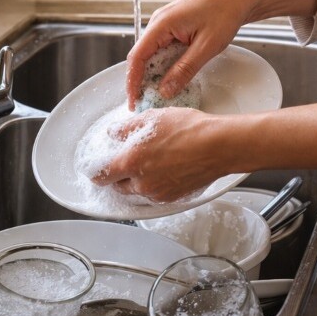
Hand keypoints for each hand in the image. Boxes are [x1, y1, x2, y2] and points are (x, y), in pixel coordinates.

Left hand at [92, 107, 231, 202]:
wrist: (219, 146)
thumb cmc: (190, 130)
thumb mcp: (153, 118)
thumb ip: (127, 128)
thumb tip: (114, 133)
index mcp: (130, 163)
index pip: (100, 176)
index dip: (97, 171)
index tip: (99, 167)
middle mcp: (141, 183)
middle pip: (118, 186)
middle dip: (120, 175)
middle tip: (131, 160)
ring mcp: (158, 193)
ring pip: (139, 190)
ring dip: (140, 179)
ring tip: (156, 161)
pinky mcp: (173, 198)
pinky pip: (157, 194)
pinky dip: (157, 184)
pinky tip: (169, 168)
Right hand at [126, 0, 316, 102]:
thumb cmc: (226, 13)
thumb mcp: (207, 47)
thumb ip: (185, 70)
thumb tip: (165, 91)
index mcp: (162, 24)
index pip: (137, 57)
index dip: (132, 82)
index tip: (133, 102)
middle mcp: (159, 21)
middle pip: (142, 56)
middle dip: (143, 80)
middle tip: (148, 102)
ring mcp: (167, 22)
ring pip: (155, 52)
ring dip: (156, 72)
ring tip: (161, 93)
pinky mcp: (177, 24)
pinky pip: (165, 47)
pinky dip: (167, 63)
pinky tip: (175, 75)